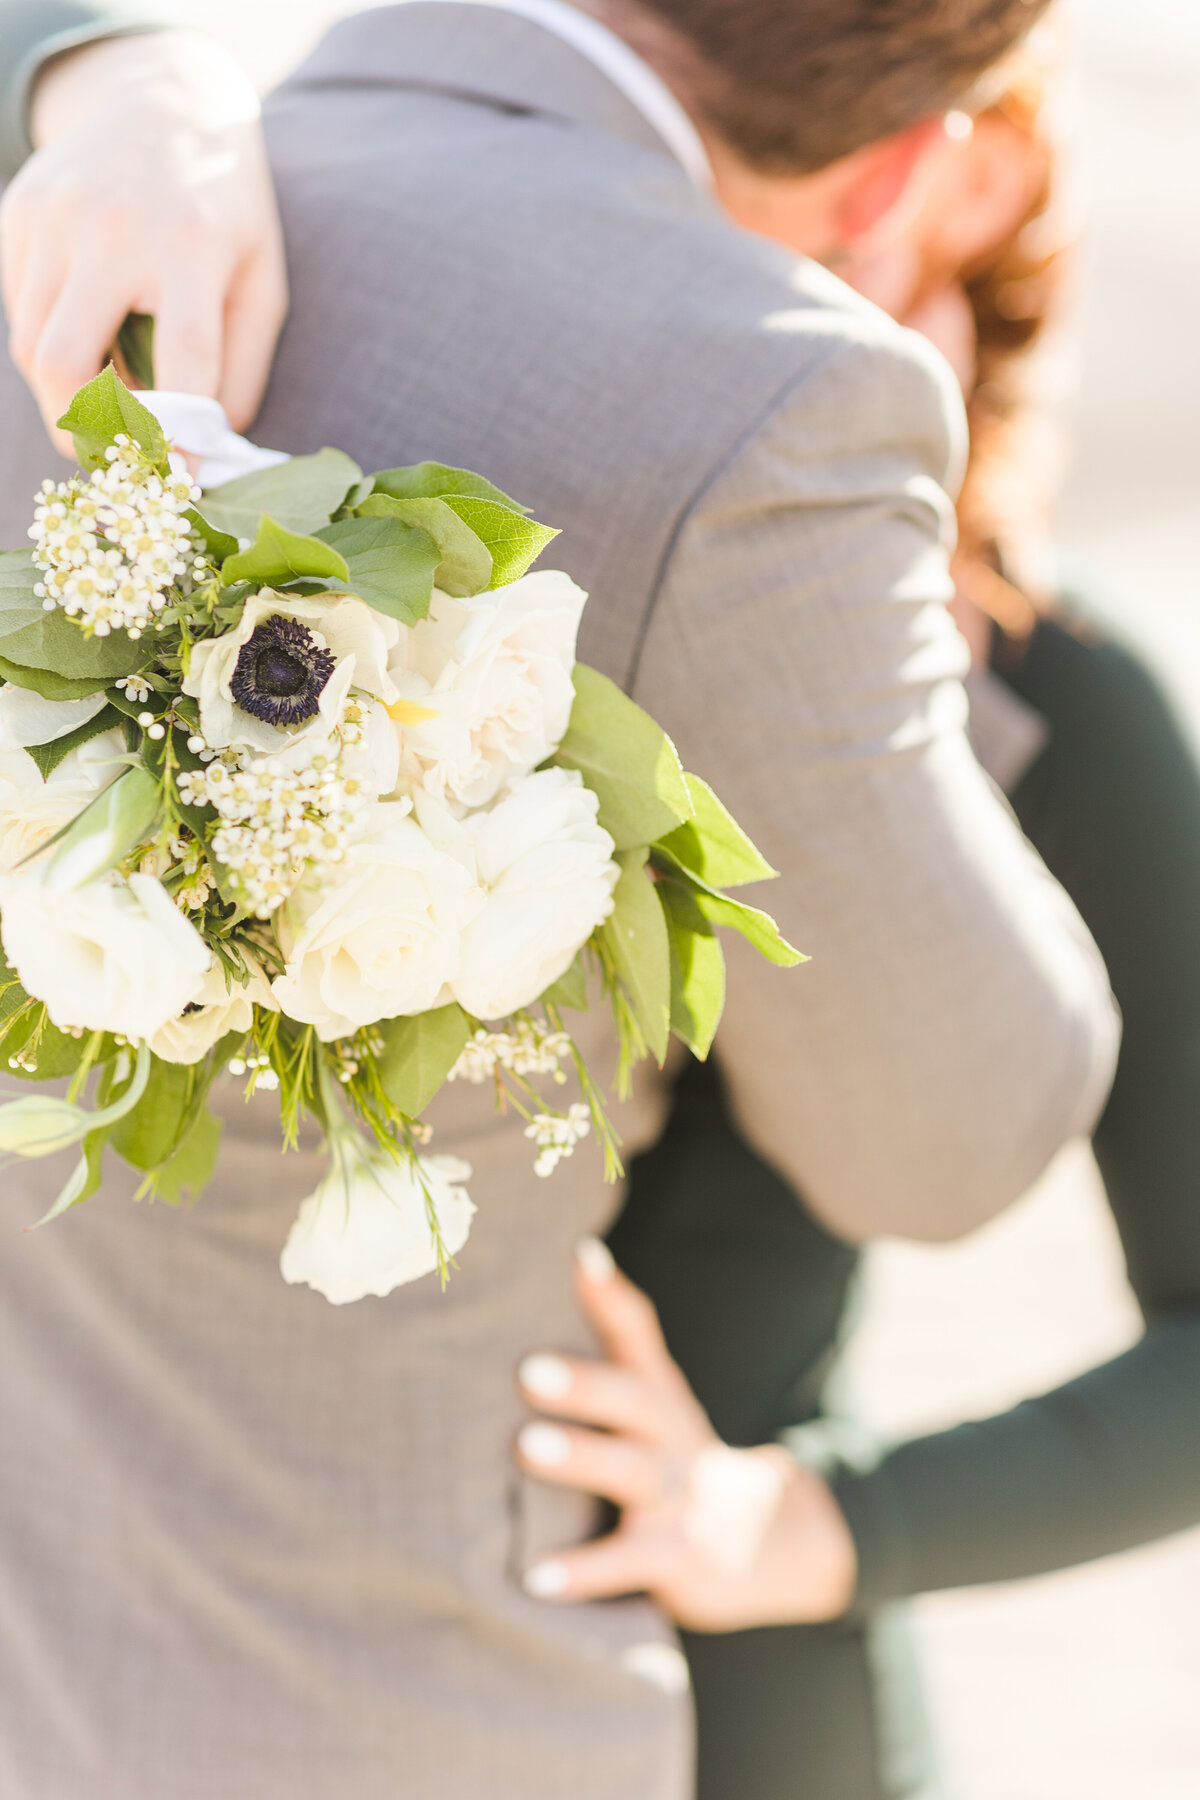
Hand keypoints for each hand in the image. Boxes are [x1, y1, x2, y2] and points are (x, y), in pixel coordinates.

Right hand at [0, 32, 286, 450]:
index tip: (177, 480)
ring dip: (65, 394)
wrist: (163, 102)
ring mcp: (54, 217)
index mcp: (190, 248)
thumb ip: (240, 370)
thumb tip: (209, 452)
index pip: (180, 367)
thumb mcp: (260, 282)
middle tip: (112, 459)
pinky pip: (20, 311)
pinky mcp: (19, 213)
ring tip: (108, 397)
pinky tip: (87, 334)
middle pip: (65, 364)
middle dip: (83, 432)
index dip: (176, 437)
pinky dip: (50, 345)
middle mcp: (112, 229)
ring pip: (33, 348)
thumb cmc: (224, 211)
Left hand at [516, 1238, 857, 1631]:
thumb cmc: (676, 1455)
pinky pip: (630, 1562)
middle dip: (584, 1383)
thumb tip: (566, 1259)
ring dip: (582, 1458)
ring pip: (632, 1471)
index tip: (579, 1256)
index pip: (637, 1334)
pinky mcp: (682, 1556)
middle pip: (632, 1400)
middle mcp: (670, 1434)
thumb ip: (613, 1338)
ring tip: (526, 1446)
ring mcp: (680, 1496)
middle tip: (528, 1368)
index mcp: (658, 1393)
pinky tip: (535, 1579)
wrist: (775, 1541)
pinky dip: (585, 1572)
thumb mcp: (654, 1397)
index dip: (610, 1295)